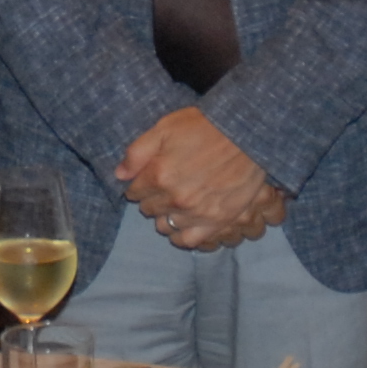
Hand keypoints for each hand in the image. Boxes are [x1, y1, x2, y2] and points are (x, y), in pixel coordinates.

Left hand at [114, 106, 283, 250]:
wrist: (247, 133)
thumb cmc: (205, 126)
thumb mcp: (165, 128)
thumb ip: (138, 152)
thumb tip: (119, 175)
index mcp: (158, 174)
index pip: (134, 191)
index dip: (139, 183)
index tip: (148, 177)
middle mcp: (175, 198)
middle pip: (148, 209)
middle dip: (152, 198)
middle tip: (164, 187)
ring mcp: (196, 213)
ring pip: (165, 226)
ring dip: (165, 216)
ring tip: (174, 204)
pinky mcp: (216, 221)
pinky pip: (188, 240)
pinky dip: (181, 235)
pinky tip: (183, 223)